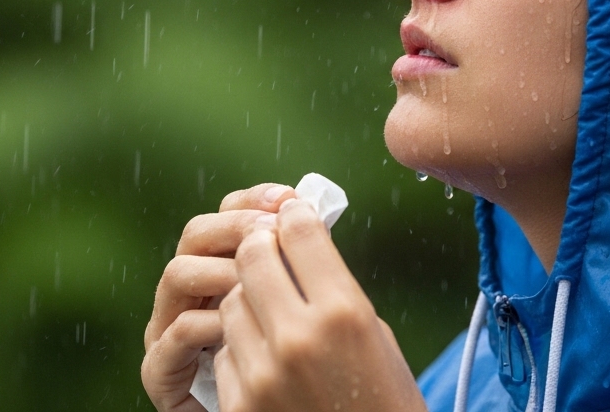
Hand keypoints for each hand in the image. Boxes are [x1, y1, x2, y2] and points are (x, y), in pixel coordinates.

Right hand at [142, 183, 297, 411]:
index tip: (287, 199)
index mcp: (227, 269)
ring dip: (218, 270)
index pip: (228, 214)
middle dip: (235, 226)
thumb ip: (304, 266)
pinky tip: (237, 326)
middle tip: (269, 233)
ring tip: (254, 281)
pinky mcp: (161, 370)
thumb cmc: (306, 375)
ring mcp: (170, 328)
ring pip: (177, 274)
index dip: (253, 200)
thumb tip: (312, 209)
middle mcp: (194, 294)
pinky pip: (176, 334)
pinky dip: (206, 324)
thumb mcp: (313, 311)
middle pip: (196, 234)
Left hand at [212, 198, 425, 411]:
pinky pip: (225, 351)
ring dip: (249, 301)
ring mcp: (264, 372)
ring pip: (232, 301)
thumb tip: (298, 236)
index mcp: (344, 313)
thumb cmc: (384, 399)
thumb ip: (334, 286)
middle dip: (261, 248)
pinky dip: (242, 351)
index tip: (293, 216)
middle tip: (272, 254)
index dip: (294, 217)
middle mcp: (299, 337)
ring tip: (275, 319)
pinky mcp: (241, 403)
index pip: (298, 231)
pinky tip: (269, 365)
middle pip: (252, 254)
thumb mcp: (374, 334)